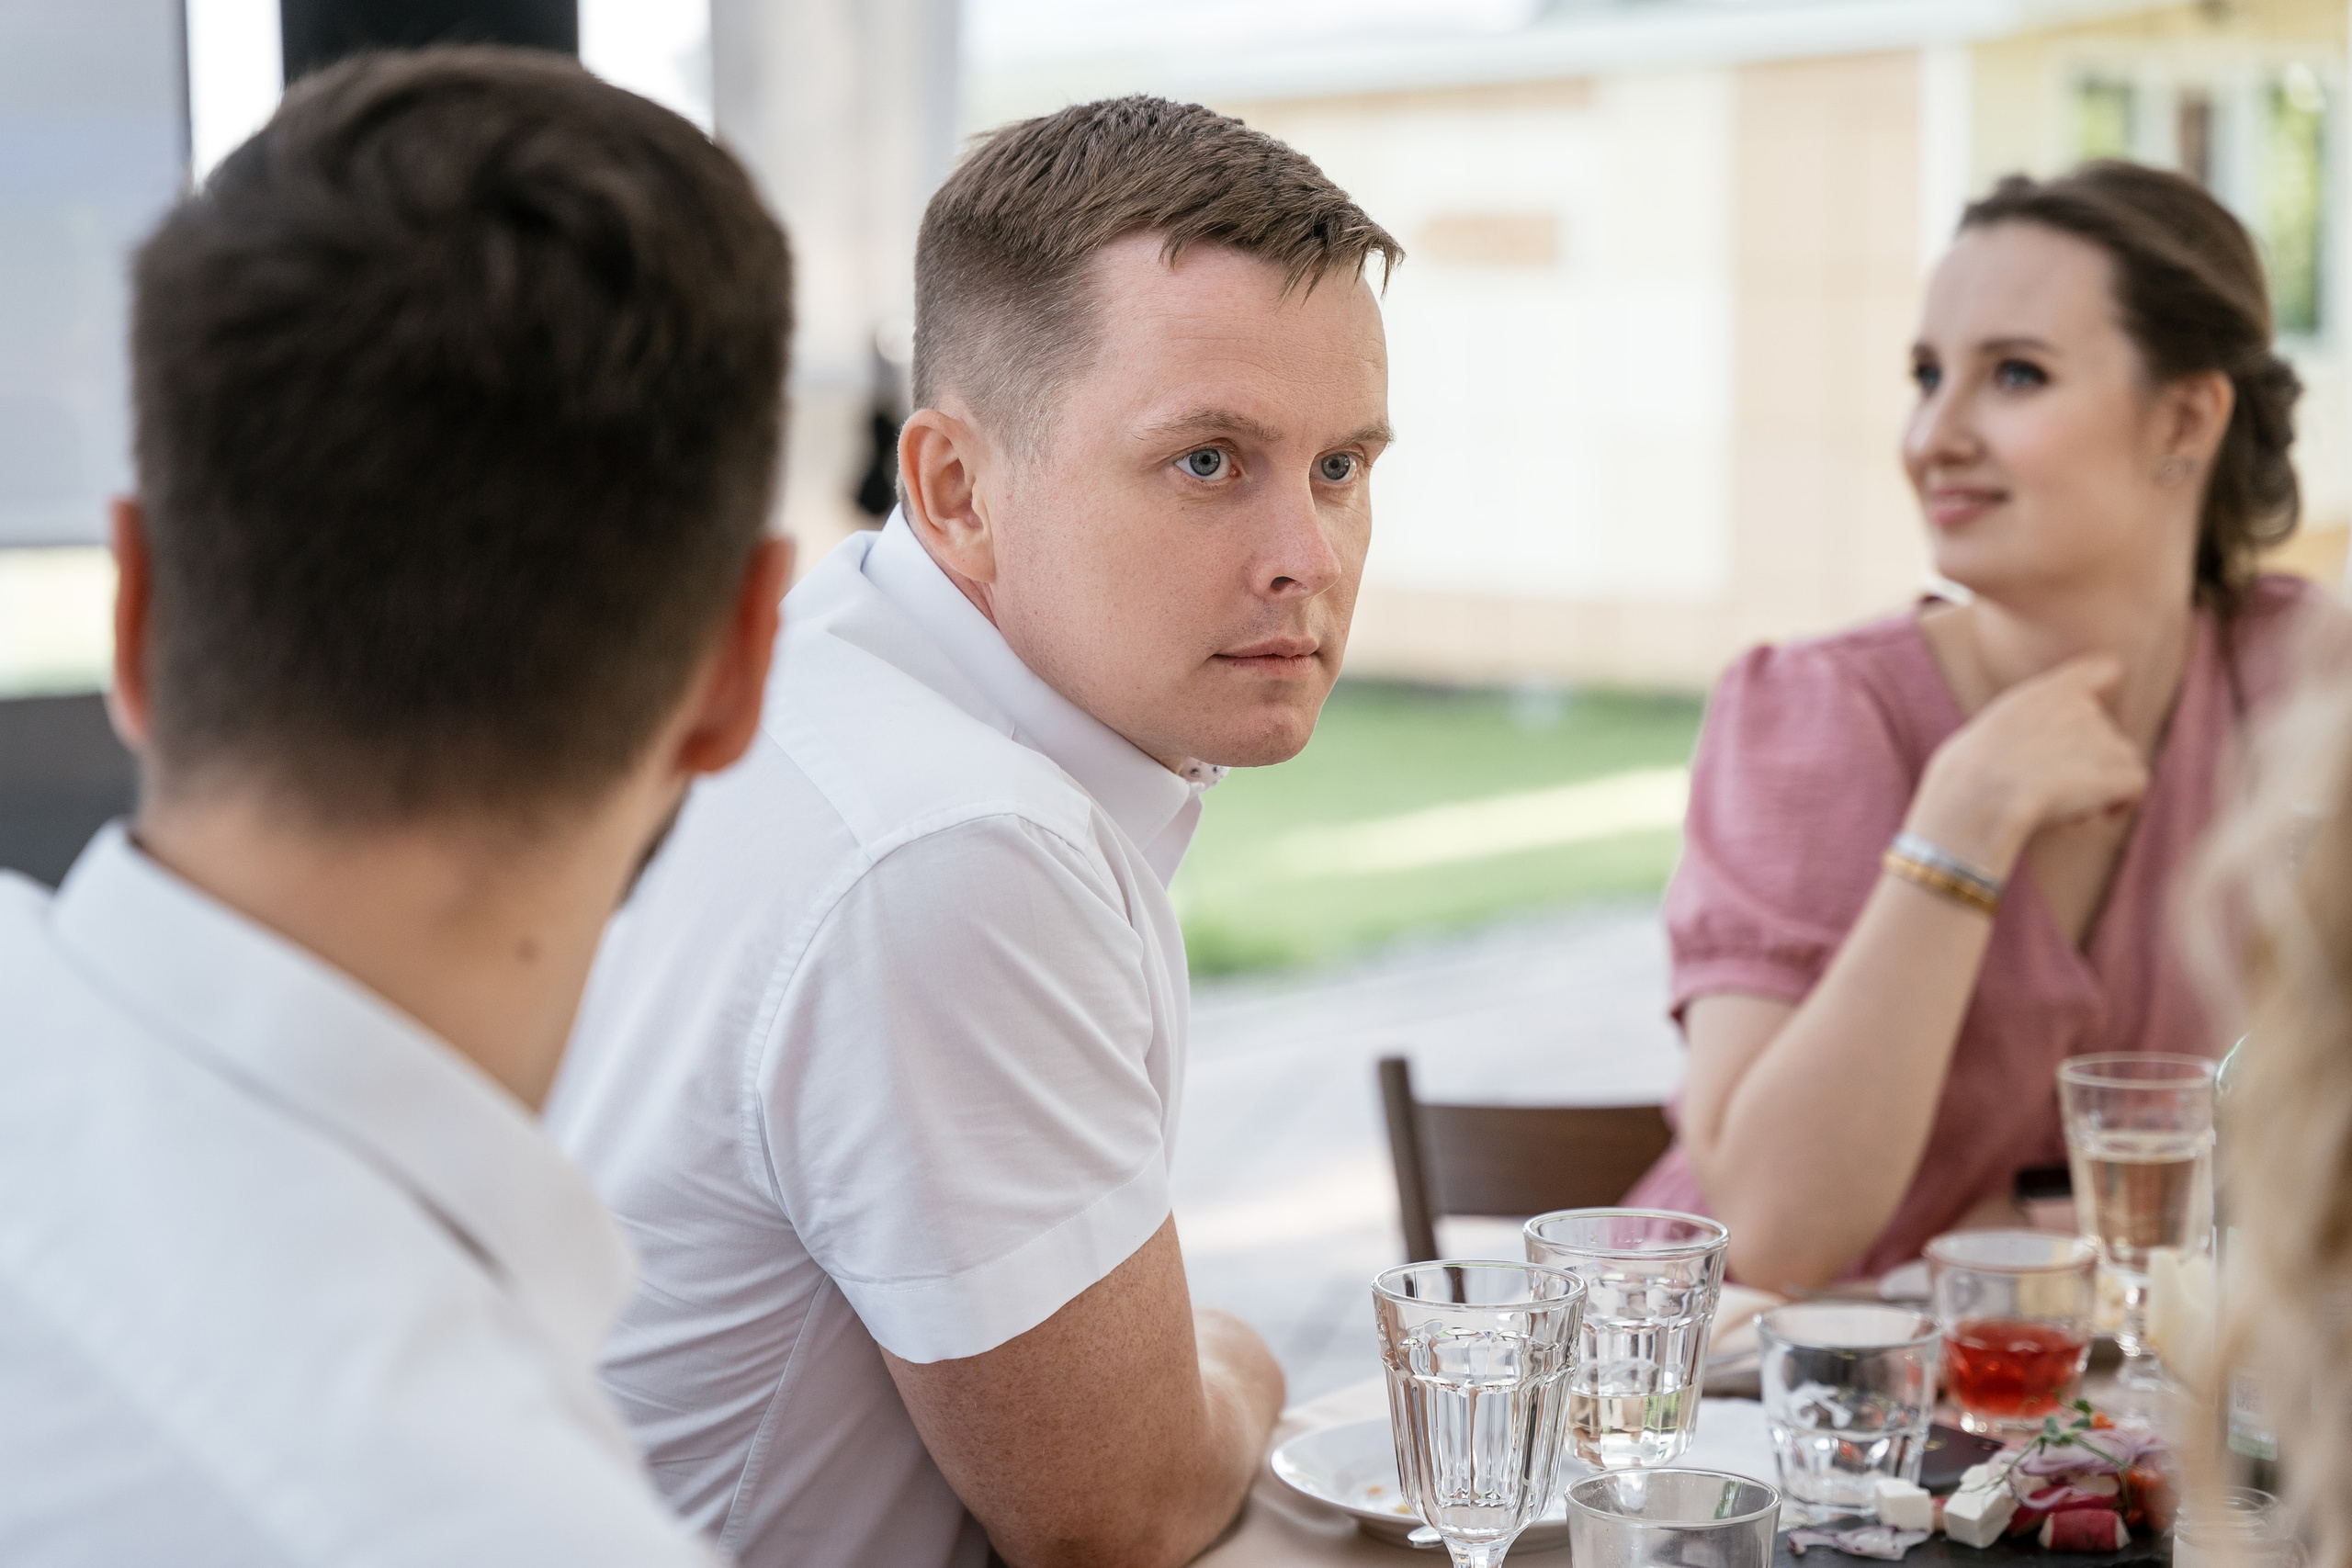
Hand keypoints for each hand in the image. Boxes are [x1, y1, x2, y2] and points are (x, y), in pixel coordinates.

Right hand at [1909, 655, 2147, 871]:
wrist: (1980, 794)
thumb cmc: (1966, 775)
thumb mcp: (1989, 735)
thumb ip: (2026, 730)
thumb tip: (2036, 760)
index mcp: (2051, 692)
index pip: (2102, 668)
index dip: (2102, 684)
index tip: (2095, 701)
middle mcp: (2085, 708)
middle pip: (2107, 734)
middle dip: (2089, 760)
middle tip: (2052, 784)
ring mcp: (2105, 739)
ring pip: (2123, 761)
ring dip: (2101, 783)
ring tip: (2065, 802)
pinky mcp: (2118, 771)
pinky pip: (2136, 785)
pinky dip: (2120, 802)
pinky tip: (2095, 816)